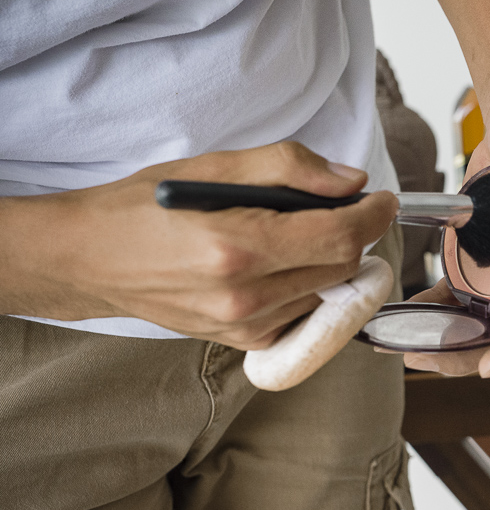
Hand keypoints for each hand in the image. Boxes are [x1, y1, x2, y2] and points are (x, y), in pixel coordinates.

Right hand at [0, 142, 397, 348]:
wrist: (88, 259)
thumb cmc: (143, 207)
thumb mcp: (213, 166)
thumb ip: (289, 168)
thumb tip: (350, 182)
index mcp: (238, 247)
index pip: (341, 238)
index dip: (373, 215)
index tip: (381, 199)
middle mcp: (245, 297)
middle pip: (342, 268)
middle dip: (354, 235)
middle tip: (340, 208)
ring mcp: (244, 328)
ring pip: (328, 293)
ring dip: (331, 262)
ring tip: (299, 233)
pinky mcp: (243, 344)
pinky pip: (304, 314)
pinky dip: (309, 287)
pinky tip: (281, 265)